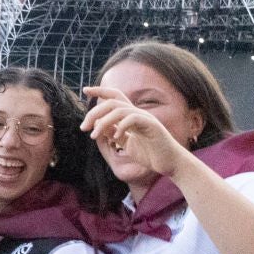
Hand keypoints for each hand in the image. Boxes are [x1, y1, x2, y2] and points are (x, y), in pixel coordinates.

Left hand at [82, 86, 196, 178]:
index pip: (115, 96)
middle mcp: (138, 113)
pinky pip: (133, 119)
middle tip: (83, 127)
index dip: (100, 91)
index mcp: (131, 116)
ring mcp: (145, 118)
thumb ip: (114, 134)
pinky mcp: (152, 126)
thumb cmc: (150, 154)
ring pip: (119, 109)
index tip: (85, 90)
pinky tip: (115, 138)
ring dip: (103, 121)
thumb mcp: (127, 144)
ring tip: (94, 135)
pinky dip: (121, 126)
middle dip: (94, 112)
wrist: (170, 164)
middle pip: (112, 102)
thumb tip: (99, 126)